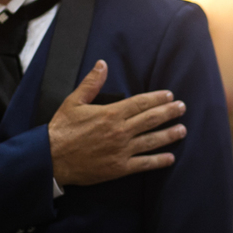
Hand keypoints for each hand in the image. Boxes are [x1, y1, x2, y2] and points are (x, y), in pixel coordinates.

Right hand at [49, 60, 186, 186]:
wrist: (50, 159)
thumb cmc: (61, 129)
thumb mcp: (73, 102)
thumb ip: (91, 84)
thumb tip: (102, 64)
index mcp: (110, 114)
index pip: (140, 103)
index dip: (157, 98)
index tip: (169, 95)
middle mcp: (120, 131)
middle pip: (151, 119)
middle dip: (169, 113)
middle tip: (182, 108)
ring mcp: (121, 150)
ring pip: (152, 141)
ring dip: (169, 135)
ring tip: (182, 130)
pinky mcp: (119, 168)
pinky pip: (144, 164)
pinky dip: (158, 161)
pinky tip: (170, 158)